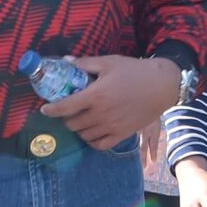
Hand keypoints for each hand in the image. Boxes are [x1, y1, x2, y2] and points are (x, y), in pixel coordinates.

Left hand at [46, 54, 180, 151]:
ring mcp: (112, 126)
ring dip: (78, 128)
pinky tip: (92, 132)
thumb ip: (85, 63)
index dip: (51, 110)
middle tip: (69, 110)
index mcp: (95, 95)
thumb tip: (65, 61)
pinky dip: (92, 141)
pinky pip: (100, 145)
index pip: (65, 107)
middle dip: (66, 117)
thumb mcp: (108, 62)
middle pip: (72, 124)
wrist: (162, 85)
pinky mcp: (123, 134)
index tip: (44, 110)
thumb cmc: (134, 70)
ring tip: (81, 119)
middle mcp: (101, 114)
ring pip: (84, 135)